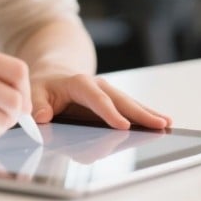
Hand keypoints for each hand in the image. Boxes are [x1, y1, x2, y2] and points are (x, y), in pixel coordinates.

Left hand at [30, 74, 171, 130]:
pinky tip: (162, 122)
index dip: (109, 112)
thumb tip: (42, 117)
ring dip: (148, 113)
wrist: (53, 75)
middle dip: (140, 113)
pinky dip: (146, 114)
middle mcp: (98, 85)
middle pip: (121, 100)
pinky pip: (131, 107)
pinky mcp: (113, 100)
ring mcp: (108, 92)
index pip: (96, 98)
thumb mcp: (34, 92)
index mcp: (78, 83)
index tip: (123, 126)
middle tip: (158, 124)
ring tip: (167, 124)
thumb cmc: (43, 87)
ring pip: (130, 103)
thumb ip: (37, 104)